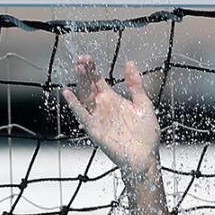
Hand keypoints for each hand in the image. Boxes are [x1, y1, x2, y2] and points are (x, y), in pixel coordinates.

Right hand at [61, 57, 160, 178]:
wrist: (145, 157)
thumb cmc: (146, 134)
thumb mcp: (144, 105)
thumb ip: (135, 86)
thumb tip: (130, 64)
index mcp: (114, 100)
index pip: (99, 81)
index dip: (92, 69)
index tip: (87, 57)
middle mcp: (103, 107)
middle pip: (90, 86)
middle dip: (85, 72)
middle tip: (81, 58)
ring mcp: (98, 117)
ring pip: (85, 97)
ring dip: (81, 83)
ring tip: (78, 68)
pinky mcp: (95, 129)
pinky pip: (82, 115)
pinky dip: (74, 105)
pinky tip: (68, 93)